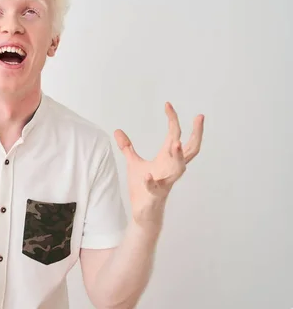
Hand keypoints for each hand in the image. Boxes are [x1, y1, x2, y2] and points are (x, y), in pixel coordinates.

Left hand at [114, 102, 204, 226]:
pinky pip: (156, 188)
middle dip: (197, 133)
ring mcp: (165, 181)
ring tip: (174, 143)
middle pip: (191, 150)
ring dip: (177, 156)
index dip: (173, 120)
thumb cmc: (142, 188)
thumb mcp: (134, 163)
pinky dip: (151, 182)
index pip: (175, 135)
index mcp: (166, 158)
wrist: (143, 212)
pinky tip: (147, 175)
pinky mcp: (155, 195)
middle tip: (199, 117)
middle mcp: (170, 168)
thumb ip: (127, 147)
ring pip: (179, 169)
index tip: (168, 104)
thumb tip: (117, 131)